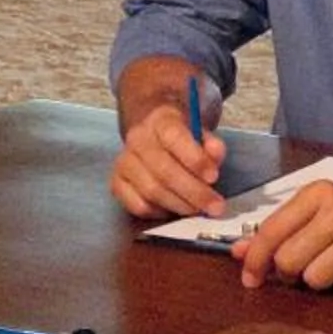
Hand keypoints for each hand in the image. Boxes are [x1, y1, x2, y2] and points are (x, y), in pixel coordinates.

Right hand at [112, 99, 227, 219]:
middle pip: (164, 171)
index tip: (214, 177)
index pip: (174, 138)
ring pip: (152, 191)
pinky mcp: (116, 183)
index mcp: (160, 120)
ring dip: (180, 205)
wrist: (152, 135)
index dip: (195, 160)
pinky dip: (160, 212)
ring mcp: (124, 162)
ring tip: (199, 210)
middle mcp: (137, 139)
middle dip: (194, 192)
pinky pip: (138, 205)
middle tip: (215, 207)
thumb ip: (211, 145)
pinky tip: (175, 209)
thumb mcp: (200, 133)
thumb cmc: (181, 138)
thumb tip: (215, 154)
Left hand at [237, 181, 332, 292]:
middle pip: (289, 261)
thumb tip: (238, 252)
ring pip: (315, 279)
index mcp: (318, 194)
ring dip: (322, 280)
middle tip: (306, 268)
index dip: (255, 260)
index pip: (272, 231)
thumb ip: (279, 231)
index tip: (250, 278)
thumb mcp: (319, 212)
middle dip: (292, 274)